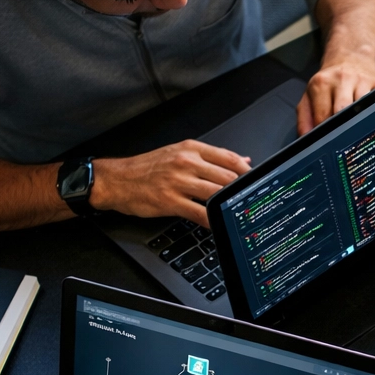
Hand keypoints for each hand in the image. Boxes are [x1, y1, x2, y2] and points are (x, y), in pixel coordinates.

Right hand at [90, 141, 251, 227]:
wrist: (116, 179)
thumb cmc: (146, 168)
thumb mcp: (177, 153)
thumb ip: (210, 157)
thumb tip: (241, 160)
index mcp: (190, 149)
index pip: (228, 157)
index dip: (248, 171)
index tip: (259, 181)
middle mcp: (186, 162)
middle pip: (227, 177)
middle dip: (242, 190)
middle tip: (254, 201)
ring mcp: (178, 182)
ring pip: (216, 193)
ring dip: (231, 205)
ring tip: (242, 214)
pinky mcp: (171, 201)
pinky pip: (200, 213)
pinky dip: (214, 220)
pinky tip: (221, 225)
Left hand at [298, 54, 374, 134]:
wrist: (350, 58)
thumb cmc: (329, 83)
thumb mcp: (310, 96)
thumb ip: (305, 118)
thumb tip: (306, 140)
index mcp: (322, 83)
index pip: (323, 116)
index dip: (325, 134)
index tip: (328, 145)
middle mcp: (342, 79)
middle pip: (343, 111)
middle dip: (343, 129)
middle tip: (344, 141)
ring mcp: (362, 80)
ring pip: (363, 109)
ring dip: (361, 124)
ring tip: (359, 133)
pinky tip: (372, 122)